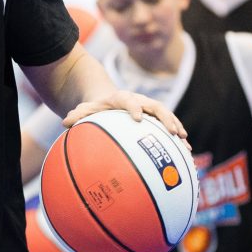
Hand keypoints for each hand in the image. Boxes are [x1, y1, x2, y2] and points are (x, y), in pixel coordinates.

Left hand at [61, 90, 188, 146]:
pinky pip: (169, 128)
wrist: (108, 101)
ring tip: (185, 143)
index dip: (134, 107)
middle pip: (157, 107)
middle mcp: (140, 102)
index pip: (129, 100)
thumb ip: (78, 114)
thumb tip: (64, 122)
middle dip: (166, 119)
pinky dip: (178, 139)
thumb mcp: (86, 110)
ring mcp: (150, 110)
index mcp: (122, 99)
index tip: (139, 118)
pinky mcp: (156, 119)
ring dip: (177, 128)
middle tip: (173, 132)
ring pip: (167, 117)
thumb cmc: (97, 109)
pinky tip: (186, 153)